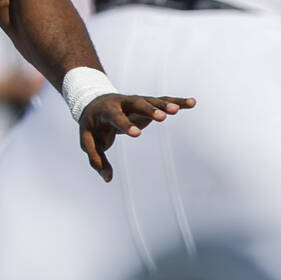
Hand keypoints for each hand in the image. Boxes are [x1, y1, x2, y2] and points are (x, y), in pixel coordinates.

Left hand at [79, 93, 194, 182]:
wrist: (93, 102)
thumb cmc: (93, 126)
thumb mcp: (88, 141)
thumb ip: (96, 159)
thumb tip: (108, 178)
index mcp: (106, 112)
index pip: (115, 118)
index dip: (125, 125)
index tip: (138, 134)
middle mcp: (121, 103)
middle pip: (135, 104)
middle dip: (148, 110)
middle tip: (162, 117)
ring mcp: (135, 101)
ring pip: (151, 101)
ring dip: (164, 104)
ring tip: (177, 110)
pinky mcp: (146, 103)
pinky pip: (162, 101)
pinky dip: (176, 101)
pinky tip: (191, 103)